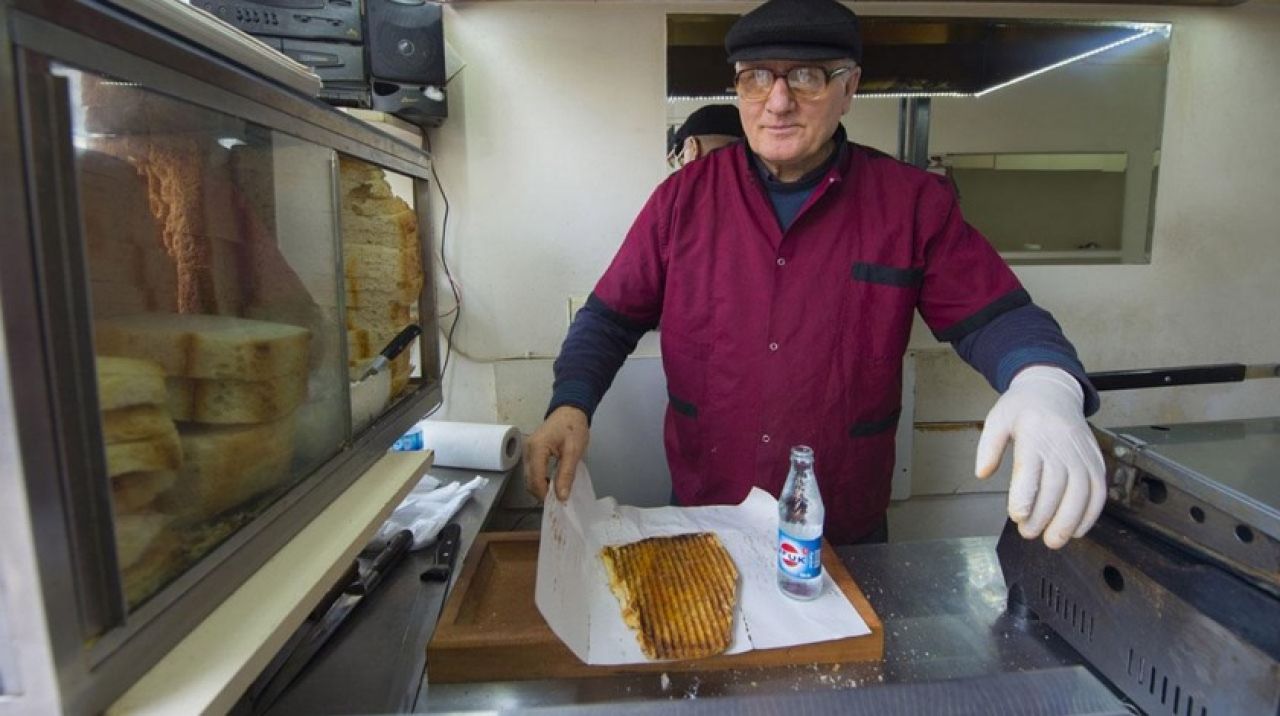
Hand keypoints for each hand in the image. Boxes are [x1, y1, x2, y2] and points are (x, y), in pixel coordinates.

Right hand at [524, 406, 589, 501]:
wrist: (570, 410)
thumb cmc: (573, 427)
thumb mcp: (574, 452)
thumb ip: (566, 474)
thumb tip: (561, 497)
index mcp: (537, 449)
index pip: (535, 479)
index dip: (545, 494)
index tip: (559, 503)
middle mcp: (527, 451)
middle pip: (529, 481)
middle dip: (542, 493)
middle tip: (559, 499)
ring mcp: (527, 451)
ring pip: (529, 478)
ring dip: (540, 487)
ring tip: (557, 491)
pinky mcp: (530, 452)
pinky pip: (532, 471)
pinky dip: (540, 480)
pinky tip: (552, 482)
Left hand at [975, 366, 1105, 548]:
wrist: (1055, 390)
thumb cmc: (1023, 407)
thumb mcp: (997, 419)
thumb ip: (988, 447)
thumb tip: (982, 473)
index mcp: (1034, 433)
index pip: (1031, 469)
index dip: (1025, 496)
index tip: (1017, 516)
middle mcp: (1061, 444)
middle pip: (1057, 487)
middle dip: (1043, 516)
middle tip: (1028, 533)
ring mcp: (1082, 453)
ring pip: (1082, 493)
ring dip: (1068, 521)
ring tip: (1052, 540)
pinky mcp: (1095, 460)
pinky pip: (1099, 491)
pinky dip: (1090, 515)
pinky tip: (1076, 530)